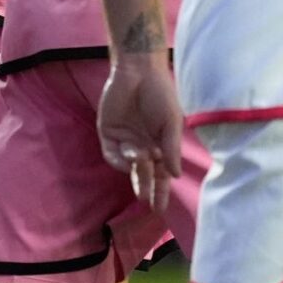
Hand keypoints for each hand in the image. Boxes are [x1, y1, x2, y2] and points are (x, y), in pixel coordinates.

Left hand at [98, 50, 184, 214]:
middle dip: (146, 188)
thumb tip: (174, 176)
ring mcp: (125, 141)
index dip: (161, 192)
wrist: (139, 72)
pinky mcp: (108, 133)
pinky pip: (112, 154)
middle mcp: (143, 146)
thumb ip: (172, 149)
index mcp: (161, 146)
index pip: (161, 175)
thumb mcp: (172, 123)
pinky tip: (130, 158)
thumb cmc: (161, 96)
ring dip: (136, 167)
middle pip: (144, 174)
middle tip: (148, 203)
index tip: (160, 210)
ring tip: (143, 156)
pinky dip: (119, 160)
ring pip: (129, 166)